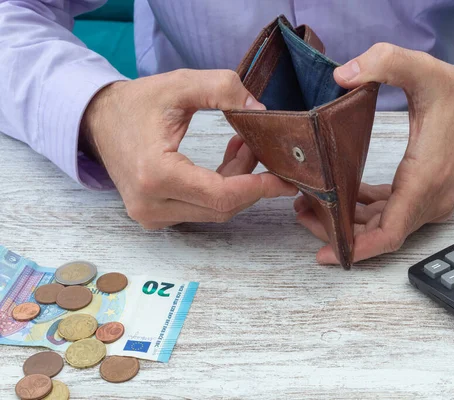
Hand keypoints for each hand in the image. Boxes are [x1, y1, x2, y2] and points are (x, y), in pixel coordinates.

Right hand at [81, 69, 297, 228]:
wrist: (97, 121)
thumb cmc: (136, 102)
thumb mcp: (180, 84)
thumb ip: (223, 89)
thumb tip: (261, 114)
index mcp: (155, 175)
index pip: (221, 196)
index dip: (258, 189)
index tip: (285, 180)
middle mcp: (151, 204)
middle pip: (222, 207)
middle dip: (251, 181)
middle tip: (264, 149)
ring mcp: (151, 215)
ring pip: (214, 210)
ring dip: (237, 183)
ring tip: (244, 146)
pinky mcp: (155, 217)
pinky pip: (201, 209)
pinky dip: (221, 188)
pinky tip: (228, 159)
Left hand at [295, 43, 453, 263]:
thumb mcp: (422, 70)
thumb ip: (385, 62)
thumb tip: (342, 74)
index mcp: (425, 179)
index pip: (390, 233)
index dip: (357, 249)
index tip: (327, 255)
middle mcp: (431, 201)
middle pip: (380, 234)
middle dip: (340, 231)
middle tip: (303, 212)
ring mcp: (432, 203)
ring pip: (385, 226)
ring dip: (351, 222)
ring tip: (314, 203)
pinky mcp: (429, 197)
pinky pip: (394, 213)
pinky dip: (368, 211)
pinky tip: (345, 197)